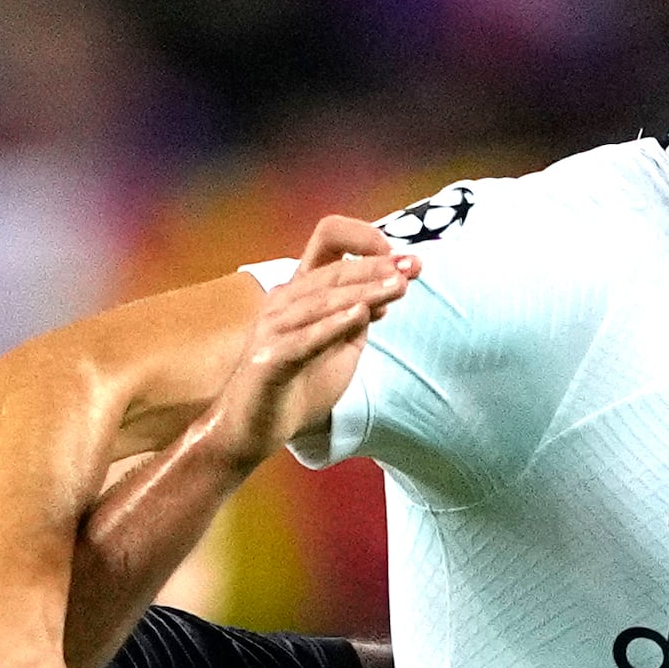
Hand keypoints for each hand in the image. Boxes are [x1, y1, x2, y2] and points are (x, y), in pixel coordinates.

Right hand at [196, 217, 418, 464]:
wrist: (256, 427)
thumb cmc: (299, 383)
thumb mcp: (343, 346)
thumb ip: (361, 318)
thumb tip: (390, 290)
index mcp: (302, 290)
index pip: (329, 241)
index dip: (364, 240)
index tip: (400, 256)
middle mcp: (284, 300)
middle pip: (333, 269)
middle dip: (376, 267)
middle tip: (412, 266)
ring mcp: (273, 327)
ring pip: (322, 299)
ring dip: (364, 291)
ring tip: (398, 286)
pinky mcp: (270, 359)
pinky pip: (304, 338)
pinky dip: (332, 325)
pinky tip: (360, 315)